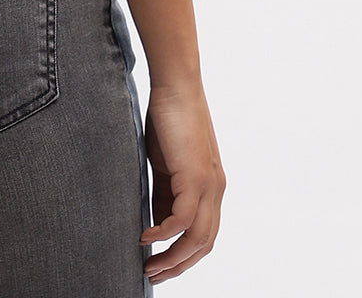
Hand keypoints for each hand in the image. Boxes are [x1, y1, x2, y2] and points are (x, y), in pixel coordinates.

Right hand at [141, 81, 224, 282]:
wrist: (176, 85)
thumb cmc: (168, 117)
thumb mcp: (165, 164)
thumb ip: (165, 193)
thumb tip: (157, 223)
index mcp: (210, 187)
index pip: (203, 234)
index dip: (183, 255)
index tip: (160, 265)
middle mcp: (216, 190)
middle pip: (204, 244)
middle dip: (178, 265)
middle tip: (153, 276)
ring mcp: (209, 185)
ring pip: (197, 238)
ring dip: (173, 258)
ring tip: (149, 266)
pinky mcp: (196, 177)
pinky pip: (183, 219)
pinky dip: (164, 234)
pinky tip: (145, 237)